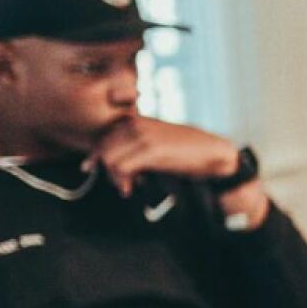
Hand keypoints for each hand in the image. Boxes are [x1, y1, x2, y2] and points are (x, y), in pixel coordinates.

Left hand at [87, 116, 239, 196]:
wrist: (215, 153)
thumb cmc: (190, 151)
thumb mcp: (160, 142)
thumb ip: (139, 145)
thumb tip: (118, 162)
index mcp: (138, 120)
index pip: (104, 135)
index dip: (96, 154)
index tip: (91, 168)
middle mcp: (136, 123)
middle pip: (103, 147)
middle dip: (106, 169)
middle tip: (120, 184)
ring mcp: (142, 135)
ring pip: (109, 158)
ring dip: (114, 177)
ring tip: (127, 187)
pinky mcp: (150, 150)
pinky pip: (121, 166)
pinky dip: (122, 181)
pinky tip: (130, 188)